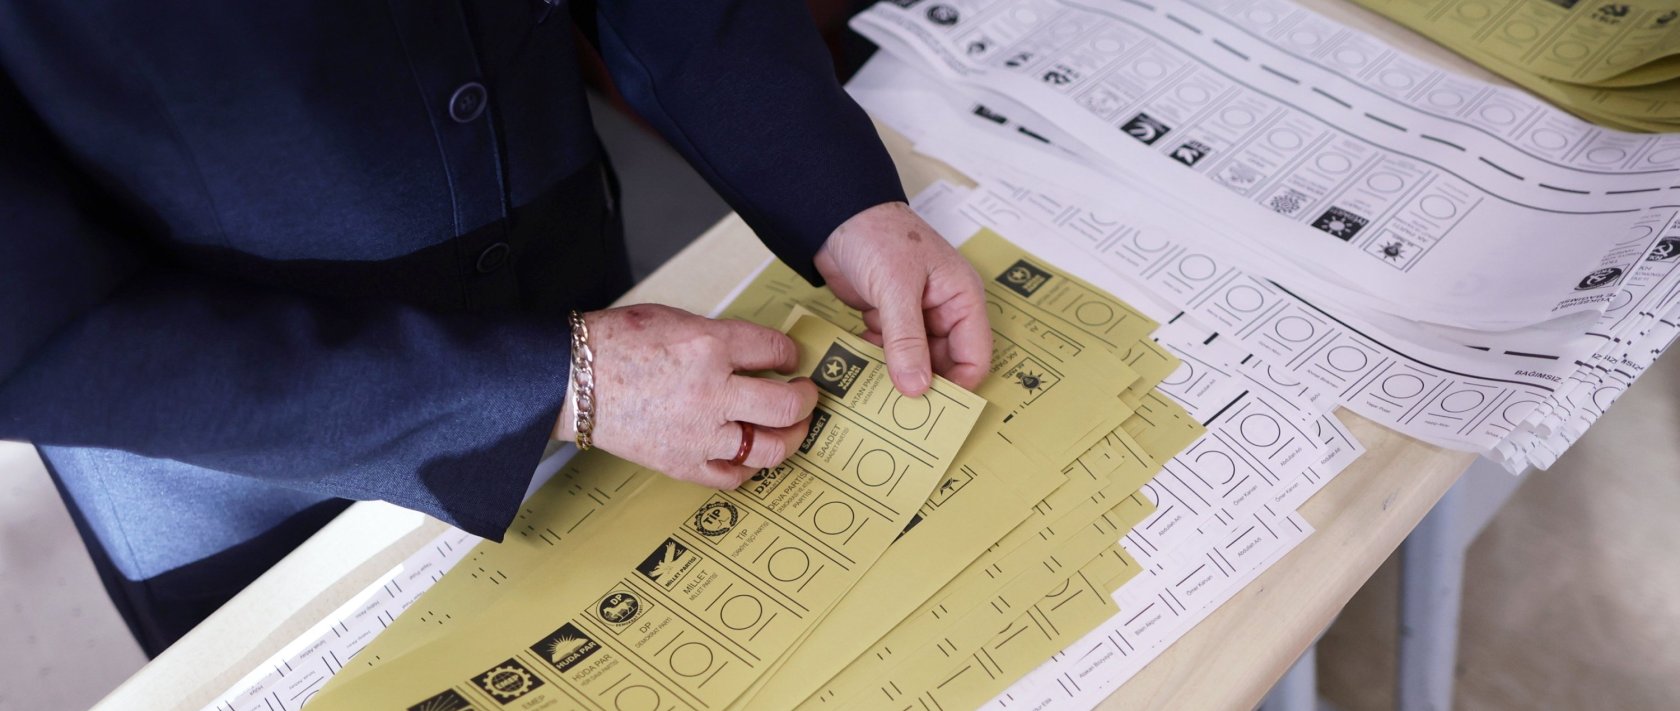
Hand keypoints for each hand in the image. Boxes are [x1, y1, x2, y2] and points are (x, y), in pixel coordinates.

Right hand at [556, 304, 819, 487]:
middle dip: (806, 398)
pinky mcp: (682, 463)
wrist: (571, 379)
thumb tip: (755, 352)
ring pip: (770, 447)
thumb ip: (720, 336)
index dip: (791, 354)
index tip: (790, 359)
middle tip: (805, 394)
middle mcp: (712, 392)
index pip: (776, 350)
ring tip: (791, 428)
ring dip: (791, 437)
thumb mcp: (676, 318)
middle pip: (787, 404)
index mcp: (710, 346)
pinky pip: (733, 476)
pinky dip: (750, 468)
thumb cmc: (615, 343)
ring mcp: (699, 434)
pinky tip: (751, 455)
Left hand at [815, 202, 990, 395]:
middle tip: (898, 407)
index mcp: (961, 298)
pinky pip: (890, 352)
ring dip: (896, 372)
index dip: (957, 385)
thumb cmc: (877, 235)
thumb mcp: (895, 288)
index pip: (974, 356)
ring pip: (915, 362)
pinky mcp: (889, 319)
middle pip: (944, 364)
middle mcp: (944, 310)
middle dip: (922, 383)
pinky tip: (860, 359)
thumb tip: (917, 388)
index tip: (930, 407)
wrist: (835, 214)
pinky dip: (877, 359)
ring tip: (875, 386)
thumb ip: (906, 340)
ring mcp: (916, 316)